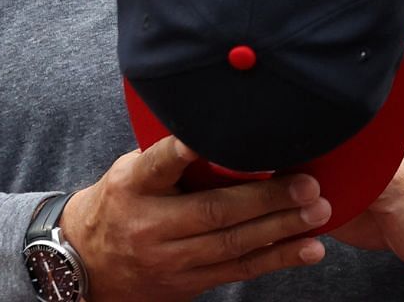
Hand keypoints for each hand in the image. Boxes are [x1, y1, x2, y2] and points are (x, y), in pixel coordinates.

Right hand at [59, 136, 330, 301]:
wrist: (84, 262)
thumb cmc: (122, 201)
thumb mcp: (132, 171)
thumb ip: (170, 154)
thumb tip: (224, 120)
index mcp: (134, 186)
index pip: (159, 164)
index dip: (183, 148)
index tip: (207, 135)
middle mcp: (149, 225)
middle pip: (213, 212)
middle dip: (267, 200)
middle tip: (309, 185)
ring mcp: (168, 260)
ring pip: (232, 246)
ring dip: (282, 230)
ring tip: (319, 213)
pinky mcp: (186, 283)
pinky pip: (238, 271)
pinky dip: (277, 259)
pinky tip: (309, 248)